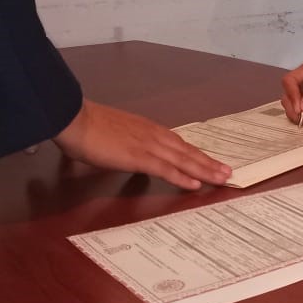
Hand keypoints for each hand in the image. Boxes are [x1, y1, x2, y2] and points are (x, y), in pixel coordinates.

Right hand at [52, 98, 231, 189]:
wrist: (74, 119)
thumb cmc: (88, 126)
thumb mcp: (115, 134)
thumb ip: (128, 144)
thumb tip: (130, 154)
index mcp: (148, 130)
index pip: (179, 144)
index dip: (196, 154)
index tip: (211, 161)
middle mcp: (154, 136)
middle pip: (187, 151)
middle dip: (209, 162)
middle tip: (227, 172)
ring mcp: (148, 146)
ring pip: (183, 160)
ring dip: (205, 170)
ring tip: (222, 178)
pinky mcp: (139, 157)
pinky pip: (166, 169)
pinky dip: (182, 177)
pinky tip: (195, 184)